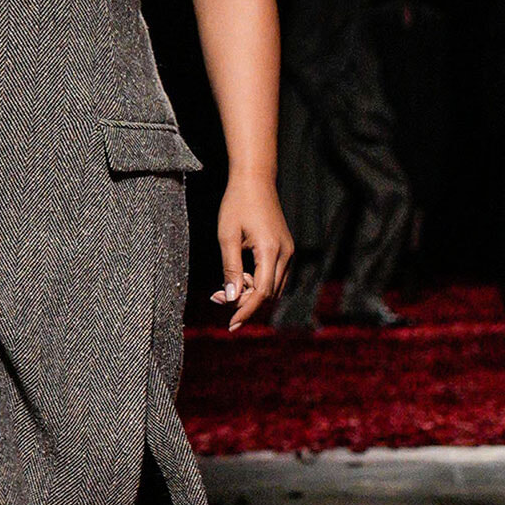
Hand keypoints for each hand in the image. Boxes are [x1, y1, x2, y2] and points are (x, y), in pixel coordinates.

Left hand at [210, 172, 293, 330]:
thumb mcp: (226, 236)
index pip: (261, 293)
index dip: (245, 311)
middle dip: (244, 301)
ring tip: (224, 287)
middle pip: (268, 294)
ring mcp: (288, 251)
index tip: (231, 325)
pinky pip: (273, 275)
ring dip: (250, 292)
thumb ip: (230, 268)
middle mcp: (285, 253)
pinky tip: (238, 276)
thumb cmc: (237, 203)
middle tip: (216, 296)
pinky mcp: (285, 248)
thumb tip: (230, 298)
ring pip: (272, 287)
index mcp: (271, 251)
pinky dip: (257, 282)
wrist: (255, 179)